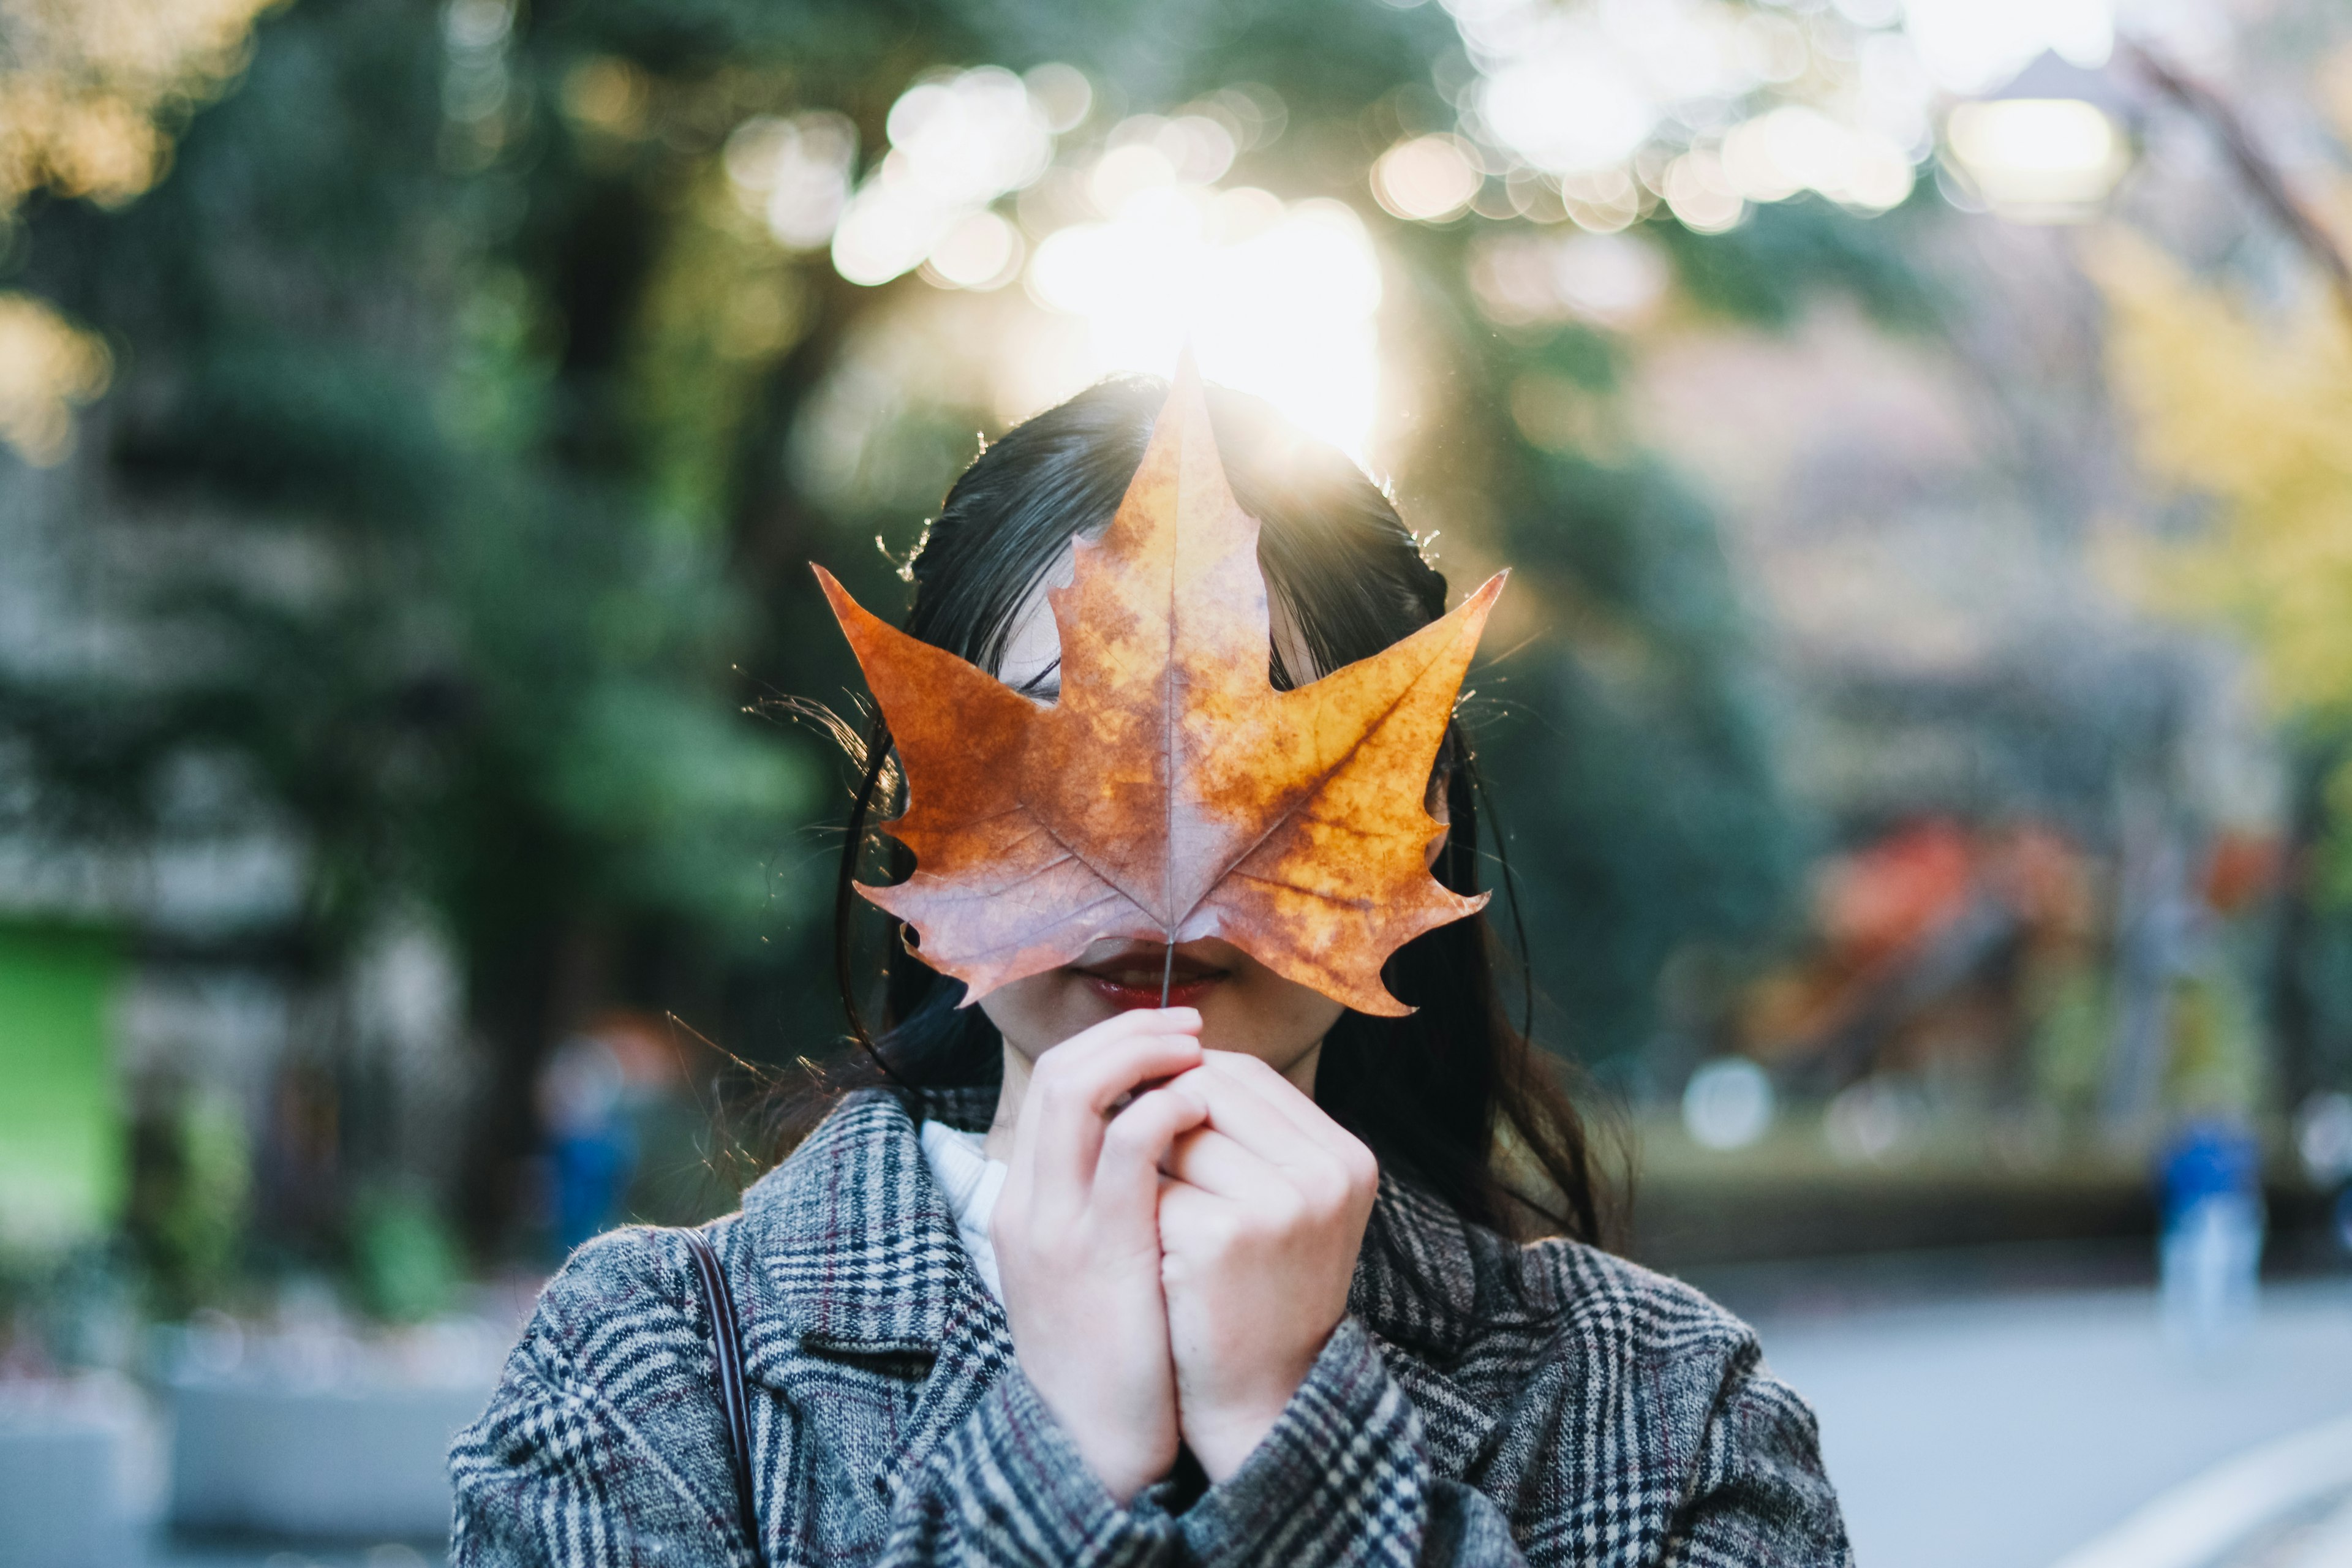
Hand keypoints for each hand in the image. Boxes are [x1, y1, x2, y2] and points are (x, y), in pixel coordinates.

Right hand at [991, 1008, 1207, 1502]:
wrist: (1097, 1444)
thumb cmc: (1112, 1356)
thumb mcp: (1085, 1271)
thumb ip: (1099, 1207)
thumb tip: (1143, 1143)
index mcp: (1022, 1205)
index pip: (1052, 1086)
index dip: (1109, 1048)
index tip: (1164, 1039)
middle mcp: (1027, 1204)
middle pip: (1060, 1074)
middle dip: (1127, 1035)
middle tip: (1188, 1026)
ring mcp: (1059, 1224)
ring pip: (1080, 1093)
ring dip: (1143, 1055)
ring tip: (1196, 1050)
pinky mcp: (1103, 1250)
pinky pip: (1129, 1149)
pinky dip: (1164, 1110)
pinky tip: (1201, 1106)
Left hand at [1155, 1052, 1378, 1481]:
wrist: (1262, 1398)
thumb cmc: (1261, 1291)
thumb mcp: (1290, 1205)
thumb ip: (1254, 1133)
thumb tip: (1174, 1057)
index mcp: (1345, 1157)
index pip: (1246, 1072)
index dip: (1188, 1081)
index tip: (1157, 1114)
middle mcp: (1324, 1173)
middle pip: (1206, 1088)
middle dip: (1162, 1115)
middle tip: (1141, 1162)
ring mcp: (1279, 1204)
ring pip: (1170, 1130)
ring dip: (1145, 1163)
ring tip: (1147, 1209)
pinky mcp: (1223, 1235)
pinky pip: (1148, 1184)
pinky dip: (1134, 1210)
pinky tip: (1146, 1249)